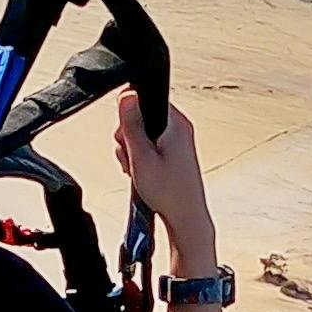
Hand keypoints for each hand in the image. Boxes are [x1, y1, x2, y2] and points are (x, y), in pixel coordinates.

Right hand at [113, 91, 213, 249]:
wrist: (185, 217)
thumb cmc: (169, 193)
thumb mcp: (141, 156)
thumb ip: (131, 124)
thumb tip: (126, 94)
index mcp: (176, 123)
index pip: (145, 99)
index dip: (129, 117)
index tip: (128, 138)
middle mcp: (179, 128)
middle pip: (141, 117)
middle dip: (129, 138)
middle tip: (133, 158)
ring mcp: (178, 141)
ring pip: (142, 134)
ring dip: (133, 151)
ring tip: (140, 170)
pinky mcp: (174, 153)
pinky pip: (149, 146)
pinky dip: (141, 158)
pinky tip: (143, 173)